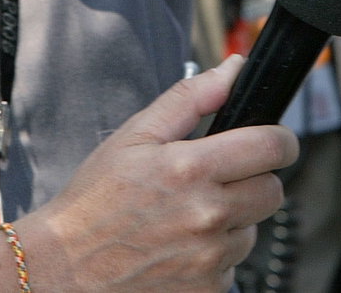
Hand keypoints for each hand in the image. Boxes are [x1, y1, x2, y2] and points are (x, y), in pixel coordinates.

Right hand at [18, 56, 298, 291]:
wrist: (61, 269)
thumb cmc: (92, 202)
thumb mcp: (134, 137)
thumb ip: (190, 98)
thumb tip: (234, 69)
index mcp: (191, 168)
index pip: (273, 147)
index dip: (279, 140)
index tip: (270, 142)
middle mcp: (206, 215)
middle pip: (272, 191)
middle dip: (253, 181)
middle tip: (217, 181)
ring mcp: (209, 258)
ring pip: (252, 230)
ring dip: (231, 222)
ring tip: (185, 218)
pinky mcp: (207, 290)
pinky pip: (232, 266)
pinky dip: (214, 256)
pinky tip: (179, 248)